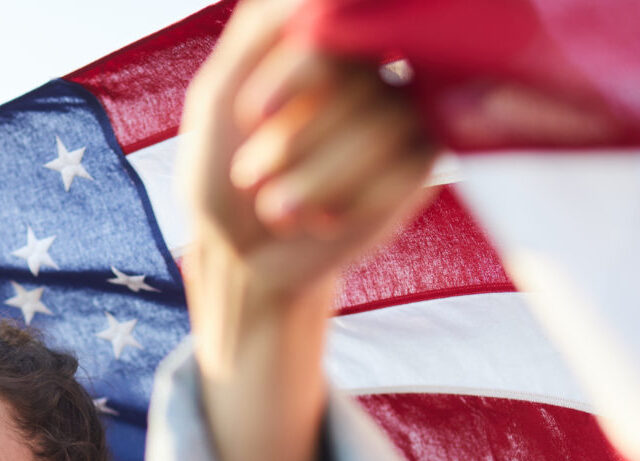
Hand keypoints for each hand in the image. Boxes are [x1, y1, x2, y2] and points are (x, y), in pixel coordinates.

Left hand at [181, 0, 437, 304]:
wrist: (244, 255)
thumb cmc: (225, 171)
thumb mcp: (219, 92)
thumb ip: (262, 29)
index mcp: (326, 44)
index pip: (339, 27)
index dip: (300, 70)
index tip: (251, 115)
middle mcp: (371, 72)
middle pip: (358, 80)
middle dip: (295, 140)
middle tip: (252, 175)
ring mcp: (402, 118)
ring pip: (383, 126)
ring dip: (315, 179)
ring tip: (277, 207)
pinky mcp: (419, 168)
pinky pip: (408, 169)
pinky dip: (352, 203)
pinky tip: (322, 221)